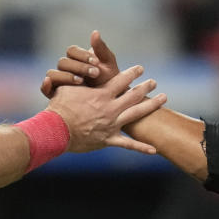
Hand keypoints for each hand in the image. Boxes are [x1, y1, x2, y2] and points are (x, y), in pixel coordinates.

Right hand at [40, 30, 121, 97]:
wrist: (112, 104)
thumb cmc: (111, 83)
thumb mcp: (109, 66)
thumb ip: (102, 50)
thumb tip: (94, 32)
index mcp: (77, 59)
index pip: (72, 51)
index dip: (82, 55)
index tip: (96, 62)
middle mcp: (66, 69)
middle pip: (63, 62)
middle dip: (79, 67)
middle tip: (95, 73)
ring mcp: (60, 82)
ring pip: (53, 74)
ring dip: (65, 76)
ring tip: (81, 82)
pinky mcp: (56, 95)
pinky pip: (45, 89)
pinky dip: (45, 85)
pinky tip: (50, 84)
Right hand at [46, 64, 165, 153]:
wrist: (55, 130)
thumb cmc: (58, 108)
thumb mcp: (67, 88)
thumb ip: (76, 80)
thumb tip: (75, 72)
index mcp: (101, 95)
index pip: (121, 80)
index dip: (132, 73)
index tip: (140, 69)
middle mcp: (110, 108)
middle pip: (133, 95)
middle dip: (145, 86)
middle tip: (154, 82)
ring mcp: (112, 124)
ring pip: (137, 114)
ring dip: (151, 105)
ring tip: (163, 98)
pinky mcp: (109, 140)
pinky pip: (128, 145)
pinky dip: (141, 147)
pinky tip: (154, 150)